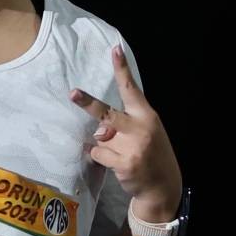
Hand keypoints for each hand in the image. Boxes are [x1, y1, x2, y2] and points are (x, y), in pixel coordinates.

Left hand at [70, 46, 181, 223]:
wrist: (162, 186)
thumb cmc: (151, 153)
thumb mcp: (147, 131)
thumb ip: (125, 124)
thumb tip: (99, 127)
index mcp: (147, 115)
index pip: (131, 89)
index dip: (122, 69)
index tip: (114, 50)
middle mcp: (140, 128)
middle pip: (107, 113)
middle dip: (88, 104)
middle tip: (72, 93)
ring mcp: (132, 147)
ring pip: (100, 138)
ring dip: (104, 145)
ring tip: (120, 153)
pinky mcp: (123, 164)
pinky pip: (98, 154)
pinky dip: (100, 157)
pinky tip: (115, 163)